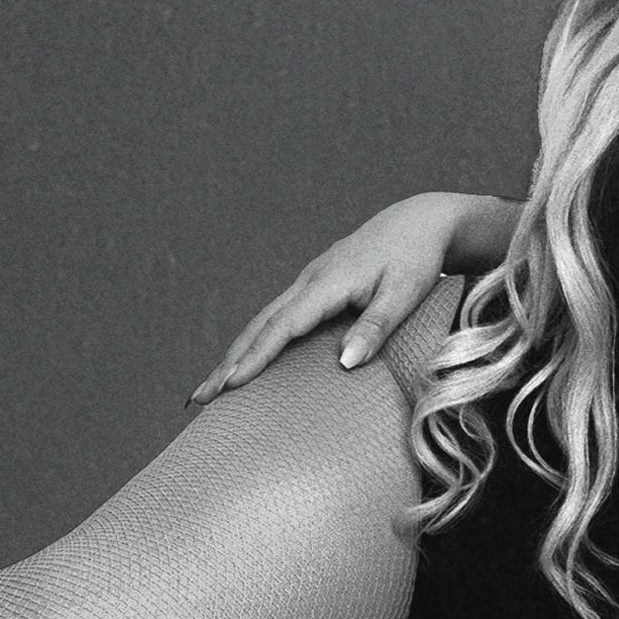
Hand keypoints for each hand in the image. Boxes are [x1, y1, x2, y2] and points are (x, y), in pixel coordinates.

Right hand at [189, 194, 483, 403]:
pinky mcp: (314, 285)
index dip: (256, 357)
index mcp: (327, 282)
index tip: (231, 385)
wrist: (418, 221)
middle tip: (199, 397)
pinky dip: (255, 341)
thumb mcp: (404, 293)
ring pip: (262, 320)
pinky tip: (246, 359)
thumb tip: (344, 363)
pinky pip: (276, 316)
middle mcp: (309, 280)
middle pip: (259, 325)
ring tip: (211, 387)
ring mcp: (308, 281)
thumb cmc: (415, 259)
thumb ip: (375, 327)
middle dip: (228, 362)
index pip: (283, 326)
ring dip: (235, 353)